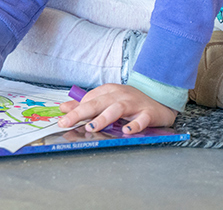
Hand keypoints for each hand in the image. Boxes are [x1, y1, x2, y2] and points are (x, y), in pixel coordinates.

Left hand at [57, 83, 176, 133]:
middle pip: (97, 103)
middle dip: (80, 113)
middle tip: (67, 122)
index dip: (74, 111)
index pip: (88, 100)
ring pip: (116, 109)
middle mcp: (119, 95)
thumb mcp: (107, 100)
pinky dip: (135, 125)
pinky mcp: (148, 113)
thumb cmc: (130, 102)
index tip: (62, 120)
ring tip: (91, 126)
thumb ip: (85, 104)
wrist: (160, 100)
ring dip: (103, 118)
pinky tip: (127, 131)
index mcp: (108, 91)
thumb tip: (63, 108)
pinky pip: (141, 119)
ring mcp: (134, 103)